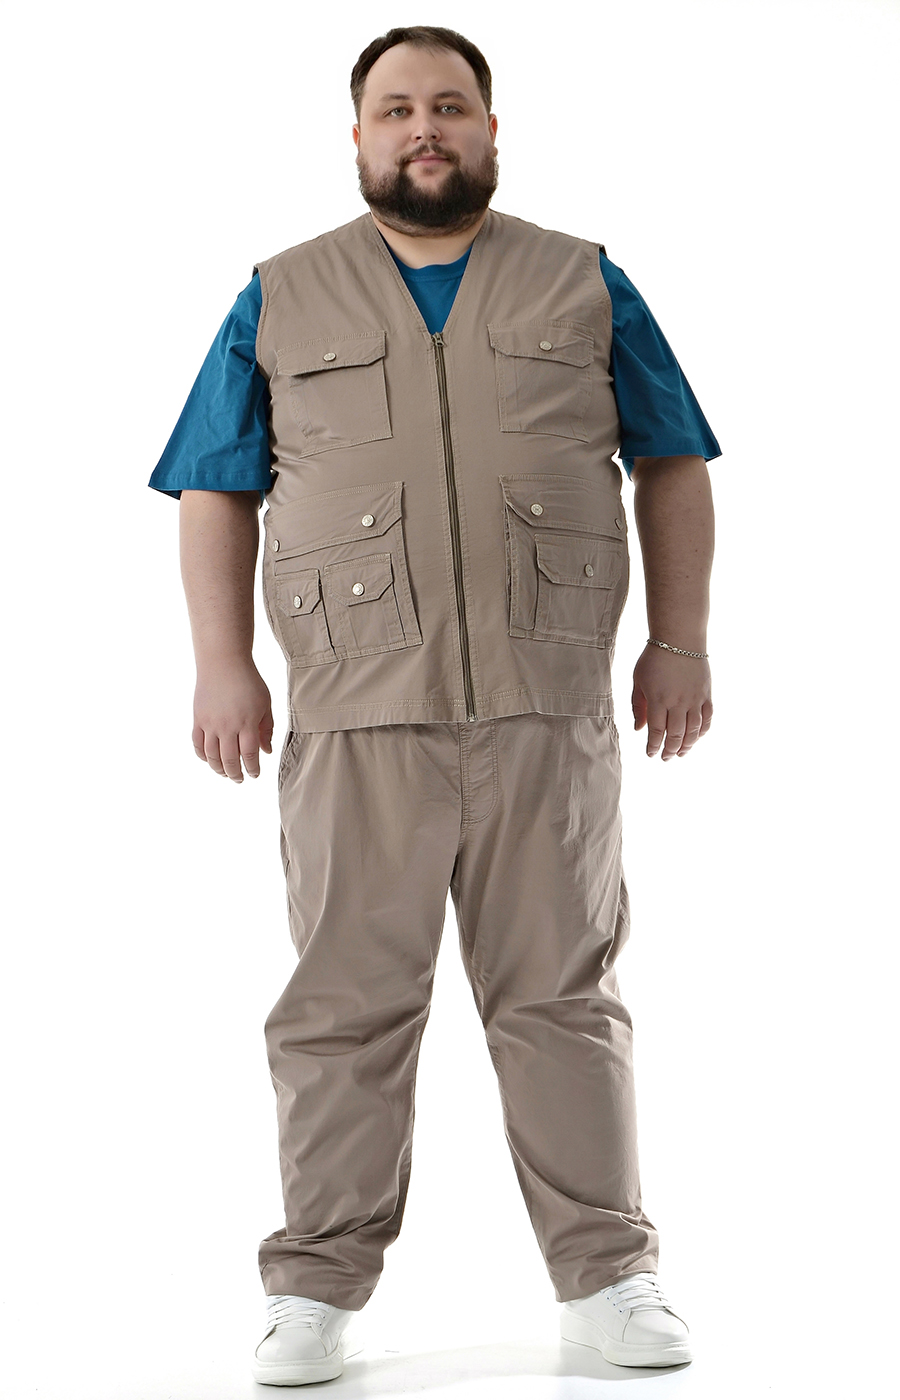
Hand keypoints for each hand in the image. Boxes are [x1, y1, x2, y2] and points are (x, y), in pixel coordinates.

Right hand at [192, 660, 273, 781]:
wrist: (223, 662)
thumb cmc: (249, 682)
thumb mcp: (265, 704)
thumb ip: (266, 729)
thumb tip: (266, 751)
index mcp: (247, 723)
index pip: (250, 755)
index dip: (252, 769)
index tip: (255, 775)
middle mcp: (227, 726)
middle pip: (229, 760)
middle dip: (235, 774)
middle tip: (239, 779)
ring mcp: (210, 723)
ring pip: (211, 756)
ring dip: (218, 769)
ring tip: (225, 773)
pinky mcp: (198, 719)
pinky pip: (197, 744)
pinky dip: (202, 756)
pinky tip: (209, 760)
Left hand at [632, 644, 712, 759]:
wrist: (679, 638)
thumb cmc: (654, 658)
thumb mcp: (638, 681)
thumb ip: (638, 706)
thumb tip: (639, 729)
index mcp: (658, 700)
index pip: (656, 731)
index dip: (653, 746)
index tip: (651, 754)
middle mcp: (678, 702)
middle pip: (676, 735)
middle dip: (670, 750)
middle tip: (665, 758)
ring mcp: (694, 699)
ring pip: (693, 730)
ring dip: (687, 745)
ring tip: (681, 753)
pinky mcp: (706, 694)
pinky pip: (707, 718)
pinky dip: (702, 731)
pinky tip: (696, 737)